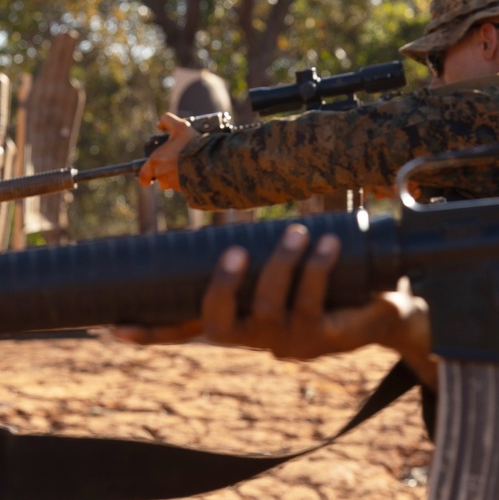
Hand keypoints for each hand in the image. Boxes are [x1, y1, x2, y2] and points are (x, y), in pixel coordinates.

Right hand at [117, 223, 434, 380]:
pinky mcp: (322, 340)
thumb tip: (191, 157)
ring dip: (284, 266)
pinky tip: (329, 243)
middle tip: (233, 251)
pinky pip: (314, 303)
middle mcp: (253, 336)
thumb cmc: (321, 274)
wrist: (386, 305)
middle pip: (217, 325)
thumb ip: (243, 224)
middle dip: (222, 287)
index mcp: (234, 319)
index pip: (183, 330)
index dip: (148, 332)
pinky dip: (319, 270)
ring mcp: (286, 342)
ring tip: (300, 231)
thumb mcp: (278, 251)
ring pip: (271, 308)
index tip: (112, 329)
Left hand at [137, 113, 194, 191]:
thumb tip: (159, 125)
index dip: (145, 176)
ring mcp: (174, 184)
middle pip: (159, 178)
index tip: (150, 175)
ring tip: (187, 165)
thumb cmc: (191, 145)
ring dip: (176, 176)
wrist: (209, 162)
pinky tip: (194, 170)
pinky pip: (183, 186)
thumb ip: (167, 120)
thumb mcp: (180, 126)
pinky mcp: (185, 189)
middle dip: (165, 171)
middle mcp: (162, 175)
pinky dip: (186, 180)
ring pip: (171, 183)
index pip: (143, 177)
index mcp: (155, 162)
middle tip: (175, 162)